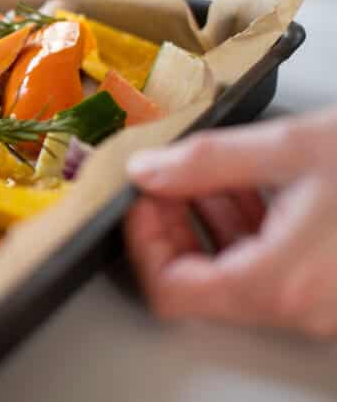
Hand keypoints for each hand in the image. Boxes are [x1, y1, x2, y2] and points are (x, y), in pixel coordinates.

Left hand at [125, 109, 336, 339]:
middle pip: (203, 284)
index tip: (140, 198)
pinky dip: (257, 231)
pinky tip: (258, 187)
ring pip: (242, 276)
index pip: (172, 290)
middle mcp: (307, 309)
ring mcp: (331, 306)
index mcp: (283, 284)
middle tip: (169, 179)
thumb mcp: (295, 148)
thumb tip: (150, 169)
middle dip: (176, 225)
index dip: (143, 241)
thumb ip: (208, 161)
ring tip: (211, 175)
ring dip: (214, 223)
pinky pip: (282, 271)